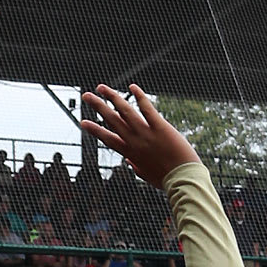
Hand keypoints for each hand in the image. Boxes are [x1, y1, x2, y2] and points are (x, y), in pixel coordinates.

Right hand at [78, 85, 198, 188]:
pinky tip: (132, 86)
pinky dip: (139, 96)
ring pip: (125, 111)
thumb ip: (137, 168)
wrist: (184, 180)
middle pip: (112, 120)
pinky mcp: (160, 127)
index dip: (95, 130)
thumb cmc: (169, 180)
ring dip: (112, 97)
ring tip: (101, 87)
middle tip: (86, 96)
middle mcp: (135, 141)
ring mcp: (146, 133)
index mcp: (131, 154)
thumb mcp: (148, 176)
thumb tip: (129, 162)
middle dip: (97, 106)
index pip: (108, 139)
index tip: (83, 122)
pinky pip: (147, 108)